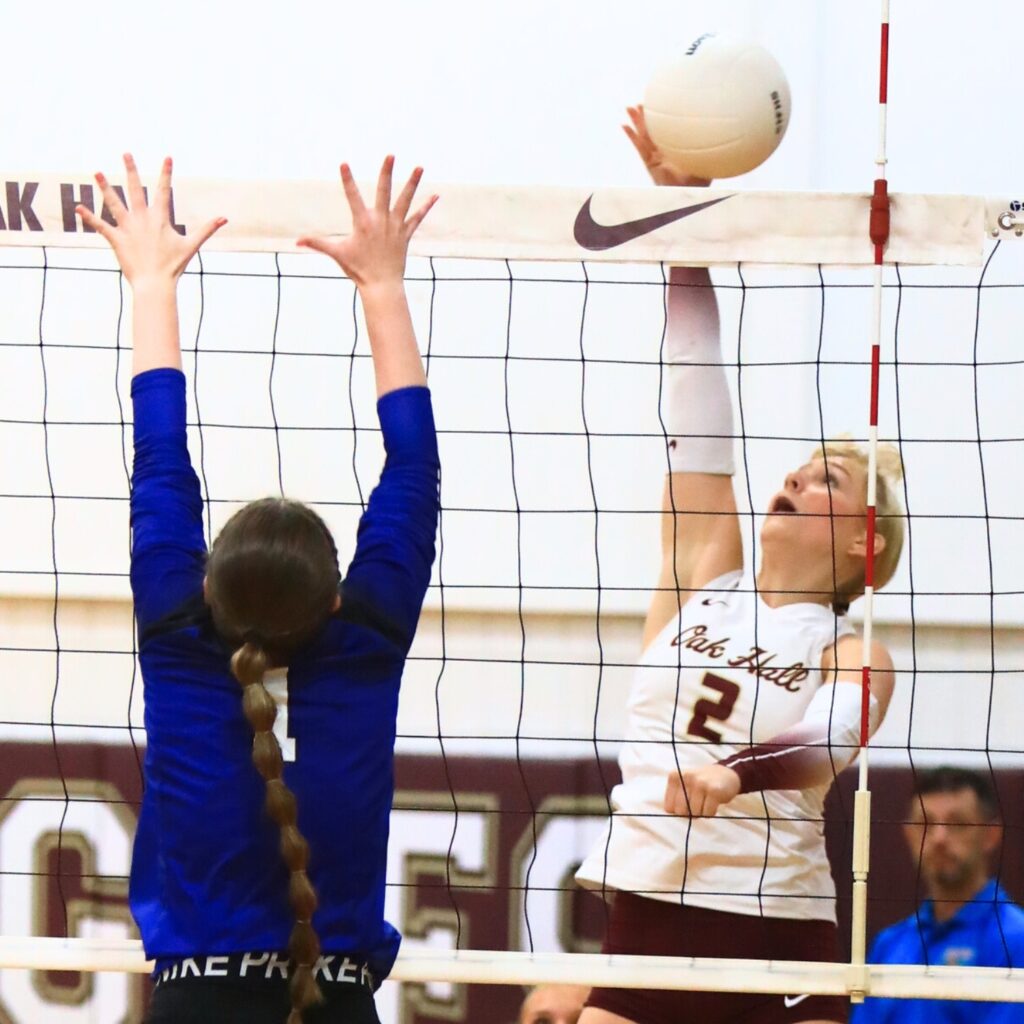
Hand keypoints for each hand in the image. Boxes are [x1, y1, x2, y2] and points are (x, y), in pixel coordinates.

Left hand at [77, 154, 225, 287]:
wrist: (155, 283)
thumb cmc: (174, 266)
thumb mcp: (191, 246)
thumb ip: (206, 230)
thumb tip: (224, 219)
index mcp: (160, 218)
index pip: (163, 190)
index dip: (166, 173)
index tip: (167, 157)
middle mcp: (142, 219)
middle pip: (135, 189)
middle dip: (131, 170)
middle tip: (126, 153)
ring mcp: (127, 228)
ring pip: (114, 203)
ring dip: (105, 187)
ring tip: (97, 172)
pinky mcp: (116, 239)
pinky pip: (100, 226)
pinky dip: (88, 217)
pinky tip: (77, 207)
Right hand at [298, 156, 436, 289]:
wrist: (381, 285)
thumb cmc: (358, 270)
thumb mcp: (337, 254)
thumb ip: (318, 244)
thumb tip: (297, 241)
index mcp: (363, 223)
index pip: (352, 196)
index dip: (347, 180)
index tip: (344, 164)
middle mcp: (380, 221)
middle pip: (384, 191)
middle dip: (386, 172)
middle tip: (391, 155)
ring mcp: (395, 227)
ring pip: (405, 200)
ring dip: (412, 183)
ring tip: (420, 167)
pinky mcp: (405, 234)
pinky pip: (417, 218)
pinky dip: (426, 207)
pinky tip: (435, 195)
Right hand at [623, 105, 712, 188]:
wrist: (692, 190)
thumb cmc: (702, 174)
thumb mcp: (704, 153)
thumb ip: (703, 140)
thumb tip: (712, 123)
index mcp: (676, 149)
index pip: (666, 130)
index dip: (660, 118)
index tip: (656, 104)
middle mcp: (664, 153)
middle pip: (651, 131)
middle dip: (644, 117)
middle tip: (638, 104)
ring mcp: (656, 158)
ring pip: (643, 136)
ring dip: (636, 122)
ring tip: (629, 108)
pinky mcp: (650, 165)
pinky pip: (640, 147)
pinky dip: (632, 137)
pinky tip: (625, 126)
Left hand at [664, 763, 740, 816]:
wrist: (726, 774)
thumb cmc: (701, 783)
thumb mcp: (684, 784)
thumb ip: (675, 798)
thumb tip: (674, 816)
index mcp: (675, 777)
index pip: (669, 807)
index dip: (678, 811)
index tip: (686, 804)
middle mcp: (686, 778)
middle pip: (681, 811)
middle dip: (689, 813)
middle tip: (697, 804)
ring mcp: (700, 783)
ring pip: (695, 813)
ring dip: (701, 813)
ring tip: (705, 801)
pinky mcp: (714, 791)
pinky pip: (708, 813)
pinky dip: (711, 813)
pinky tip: (713, 803)